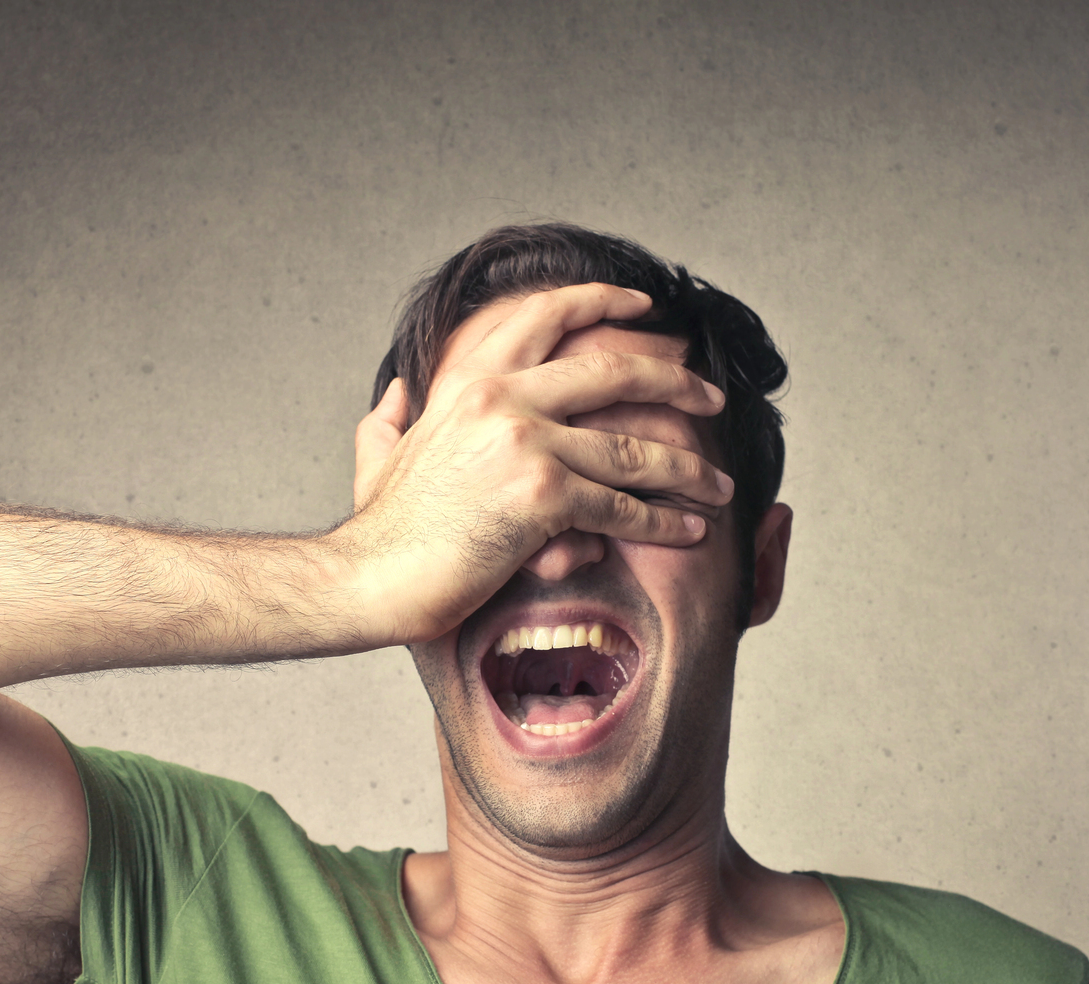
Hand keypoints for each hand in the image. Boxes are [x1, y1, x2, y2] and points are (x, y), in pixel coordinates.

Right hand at [335, 284, 731, 644]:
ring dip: (686, 468)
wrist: (370, 576)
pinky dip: (662, 521)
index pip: (546, 315)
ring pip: (632, 447)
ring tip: (718, 484)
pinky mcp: (544, 496)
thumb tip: (396, 390)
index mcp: (468, 378)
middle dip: (675, 383)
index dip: (603, 301)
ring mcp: (525, 442)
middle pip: (613, 371)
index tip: (646, 308)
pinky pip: (622, 506)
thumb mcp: (378, 454)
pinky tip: (689, 530)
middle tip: (710, 398)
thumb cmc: (382, 529)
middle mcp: (501, 396)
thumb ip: (389, 417)